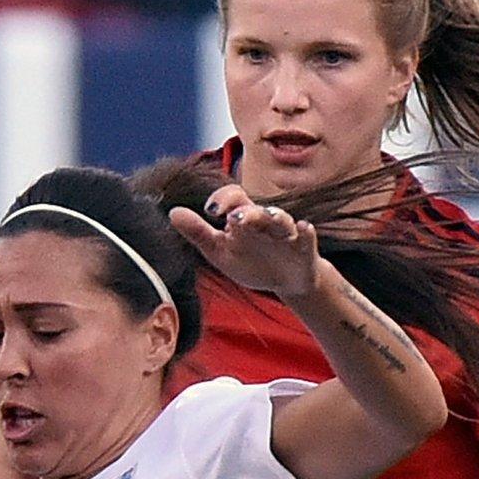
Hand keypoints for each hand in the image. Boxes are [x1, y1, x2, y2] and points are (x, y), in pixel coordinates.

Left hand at [167, 185, 324, 297]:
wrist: (284, 280)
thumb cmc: (249, 261)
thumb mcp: (219, 251)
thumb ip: (197, 233)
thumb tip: (172, 213)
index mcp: (243, 217)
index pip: (233, 197)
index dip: (223, 199)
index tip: (210, 210)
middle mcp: (264, 221)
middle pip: (256, 209)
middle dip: (246, 212)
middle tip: (233, 218)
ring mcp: (285, 233)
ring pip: (281, 220)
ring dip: (274, 218)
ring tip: (267, 217)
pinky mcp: (304, 248)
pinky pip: (306, 237)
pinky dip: (305, 232)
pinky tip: (303, 228)